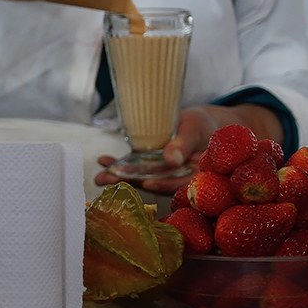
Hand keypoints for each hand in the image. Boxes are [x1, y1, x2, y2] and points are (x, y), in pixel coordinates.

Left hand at [94, 104, 283, 194]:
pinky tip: (104, 161)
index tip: (147, 183)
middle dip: (131, 183)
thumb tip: (172, 160)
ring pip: (143, 177)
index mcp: (196, 175)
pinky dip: (121, 165)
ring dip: (120, 177)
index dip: (164, 184)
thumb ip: (184, 144)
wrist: (209, 122)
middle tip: (107, 181)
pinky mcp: (155, 165)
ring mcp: (165, 172)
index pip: (180, 183)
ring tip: (99, 176)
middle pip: (156, 183)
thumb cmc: (207, 125)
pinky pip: (138, 167)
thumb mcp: (196, 129)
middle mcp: (178, 178)